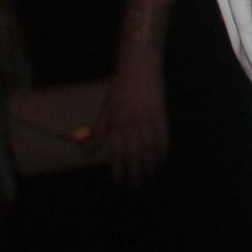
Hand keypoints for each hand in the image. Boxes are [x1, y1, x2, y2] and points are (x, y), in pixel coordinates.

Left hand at [93, 52, 169, 187]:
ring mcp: (147, 119)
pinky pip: (163, 135)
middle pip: (134, 154)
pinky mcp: (160, 113)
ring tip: (149, 176)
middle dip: (134, 172)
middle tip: (135, 186)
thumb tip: (88, 148)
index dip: (117, 169)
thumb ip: (99, 128)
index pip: (116, 152)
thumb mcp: (105, 106)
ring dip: (149, 164)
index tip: (118, 181)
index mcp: (116, 123)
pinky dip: (163, 148)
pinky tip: (161, 158)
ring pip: (149, 148)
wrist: (139, 65)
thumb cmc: (120, 85)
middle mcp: (131, 124)